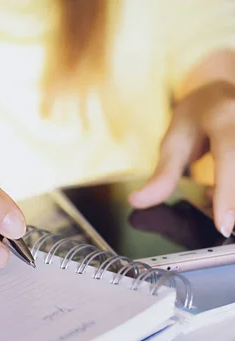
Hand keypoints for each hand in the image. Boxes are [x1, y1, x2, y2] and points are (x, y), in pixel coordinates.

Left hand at [129, 80, 234, 237]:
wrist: (221, 93)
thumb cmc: (195, 120)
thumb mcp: (173, 143)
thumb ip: (162, 175)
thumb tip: (137, 201)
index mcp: (223, 115)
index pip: (229, 153)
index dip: (227, 193)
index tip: (223, 226)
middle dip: (232, 202)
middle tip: (222, 224)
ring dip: (233, 198)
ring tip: (219, 200)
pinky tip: (226, 193)